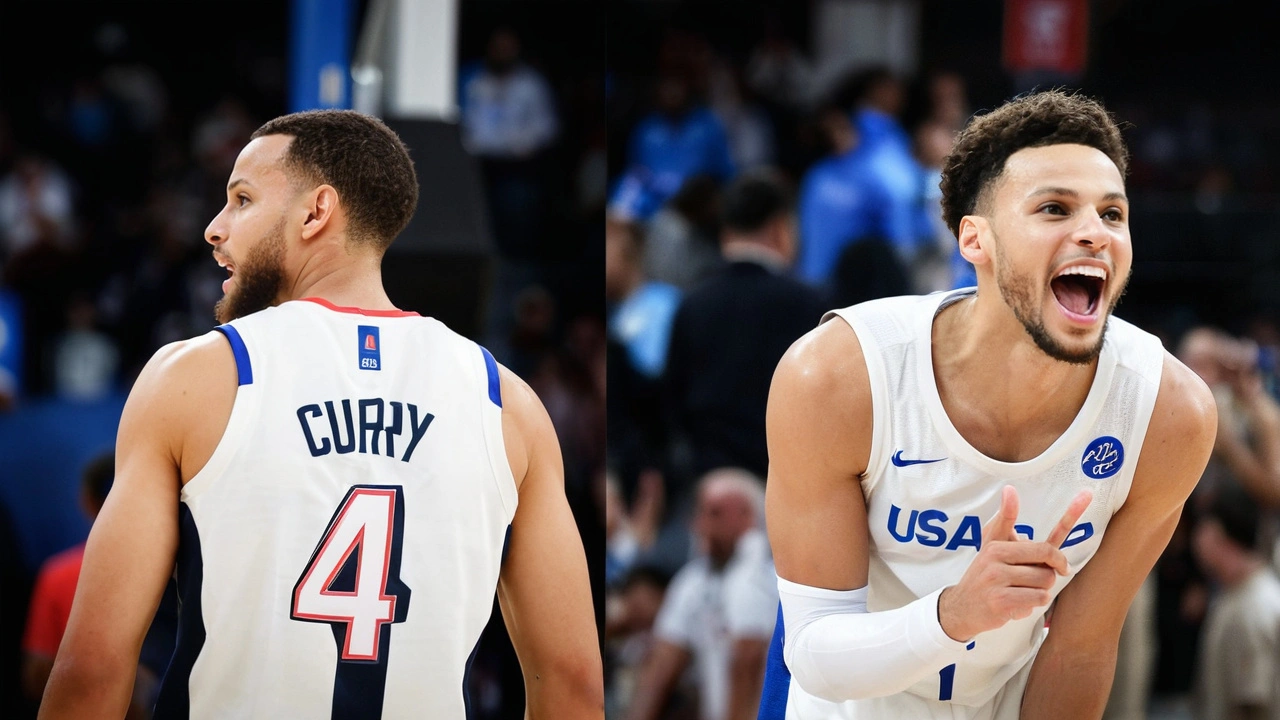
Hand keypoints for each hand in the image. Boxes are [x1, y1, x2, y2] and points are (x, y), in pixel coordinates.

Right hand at [938, 486, 1092, 640]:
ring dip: (1039, 590)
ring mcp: (997, 579)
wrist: (963, 607)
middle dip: (1052, 569)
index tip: (1086, 496)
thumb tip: (1009, 490)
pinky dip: (1032, 604)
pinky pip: (1038, 599)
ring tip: (1020, 591)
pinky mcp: (1001, 601)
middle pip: (1048, 560)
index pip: (1038, 540)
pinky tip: (1016, 604)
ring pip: (1045, 582)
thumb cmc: (985, 575)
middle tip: (1042, 574)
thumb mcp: (991, 545)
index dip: (1068, 517)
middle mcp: (996, 558)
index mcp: (998, 545)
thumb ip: (1004, 521)